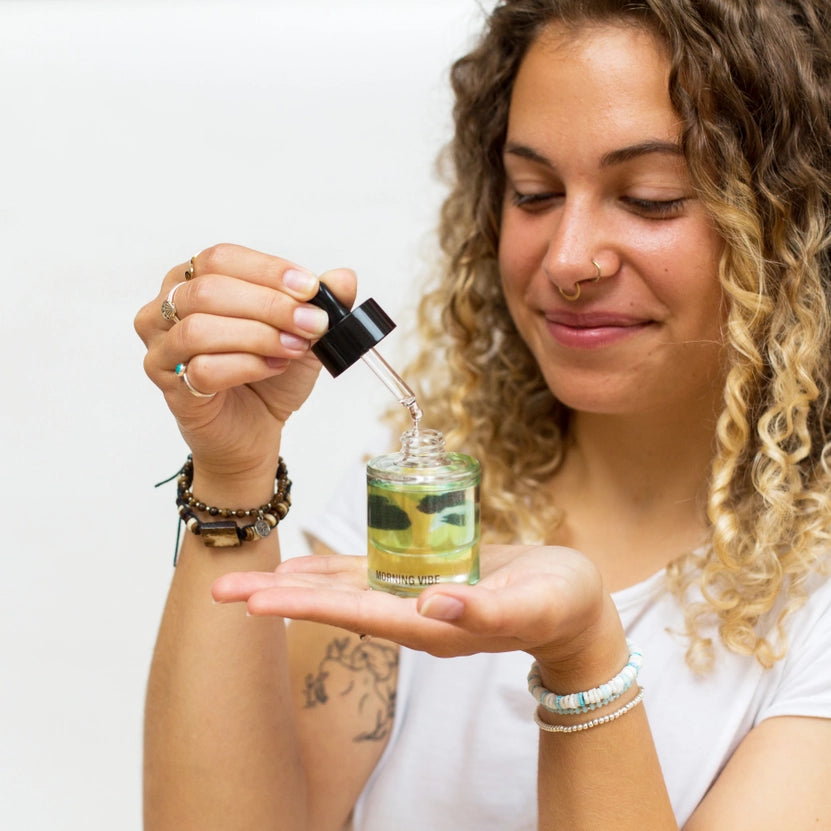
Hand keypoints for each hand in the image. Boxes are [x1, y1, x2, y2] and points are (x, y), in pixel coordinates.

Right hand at [135, 244, 356, 486]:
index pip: (221, 258)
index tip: (310, 288)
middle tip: (312, 324)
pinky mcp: (168, 386)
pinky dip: (246, 367)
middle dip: (269, 306)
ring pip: (200, 329)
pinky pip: (201, 370)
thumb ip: (324, 302)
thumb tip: (344, 277)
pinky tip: (273, 368)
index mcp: (194, 280)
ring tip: (294, 348)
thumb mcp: (306, 332)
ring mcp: (162, 348)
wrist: (257, 429)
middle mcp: (166, 308)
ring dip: (258, 337)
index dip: (268, 270)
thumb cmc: (270, 375)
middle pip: (209, 290)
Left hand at [212, 544, 622, 670]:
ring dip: (296, 585)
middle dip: (279, 599)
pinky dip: (334, 569)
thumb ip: (488, 609)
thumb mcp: (535, 602)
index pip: (357, 614)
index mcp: (432, 625)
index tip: (256, 602)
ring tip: (248, 579)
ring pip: (343, 590)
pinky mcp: (423, 578)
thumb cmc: (561, 602)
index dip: (305, 607)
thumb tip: (433, 606)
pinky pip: (370, 572)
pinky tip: (305, 566)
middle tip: (220, 592)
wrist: (573, 605)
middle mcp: (413, 616)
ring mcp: (415, 598)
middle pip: (334, 606)